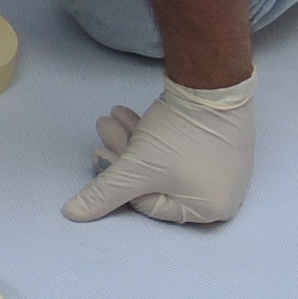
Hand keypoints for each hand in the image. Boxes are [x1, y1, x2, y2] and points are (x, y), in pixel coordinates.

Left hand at [64, 73, 253, 225]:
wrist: (215, 84)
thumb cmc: (179, 134)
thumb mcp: (136, 168)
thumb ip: (104, 194)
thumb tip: (73, 214)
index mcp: (209, 211)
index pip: (149, 204)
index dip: (117, 181)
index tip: (97, 154)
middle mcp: (221, 195)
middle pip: (156, 182)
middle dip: (123, 154)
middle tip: (104, 128)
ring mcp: (223, 169)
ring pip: (164, 162)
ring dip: (133, 140)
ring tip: (113, 115)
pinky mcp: (221, 143)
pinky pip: (181, 149)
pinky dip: (154, 134)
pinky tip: (131, 115)